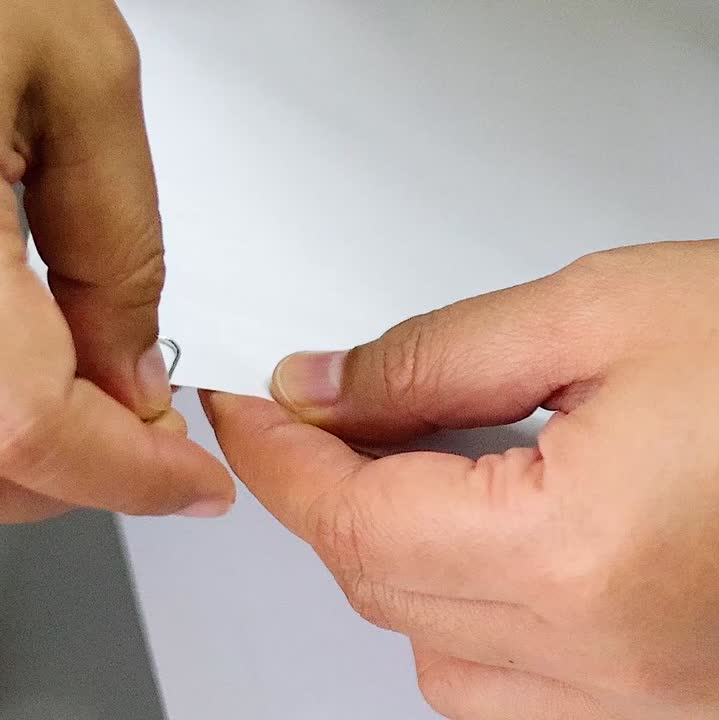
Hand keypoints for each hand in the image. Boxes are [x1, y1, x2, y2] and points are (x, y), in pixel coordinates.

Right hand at [0, 0, 232, 520]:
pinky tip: (18, 357)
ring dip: (18, 445)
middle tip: (150, 437)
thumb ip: (117, 244)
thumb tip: (130, 370)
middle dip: (74, 472)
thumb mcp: (78, 78)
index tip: (192, 484)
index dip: (125, 478)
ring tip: (88, 389)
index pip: (24, 430)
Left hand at [205, 238, 718, 718]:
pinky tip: (566, 554)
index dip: (290, 464)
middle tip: (375, 419)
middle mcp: (621, 675)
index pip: (358, 534)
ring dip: (438, 584)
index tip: (264, 414)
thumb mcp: (606, 309)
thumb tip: (338, 390)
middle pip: (401, 610)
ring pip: (467, 683)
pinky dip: (525, 643)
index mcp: (578, 560)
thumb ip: (440, 358)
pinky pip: (562, 713)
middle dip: (361, 509)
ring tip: (488, 481)